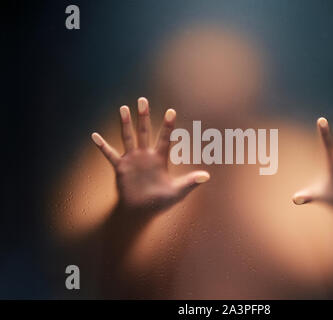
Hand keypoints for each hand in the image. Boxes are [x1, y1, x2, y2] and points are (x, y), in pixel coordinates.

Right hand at [91, 97, 209, 214]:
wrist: (141, 212)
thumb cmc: (160, 202)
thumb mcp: (177, 192)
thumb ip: (190, 182)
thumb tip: (207, 176)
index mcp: (160, 159)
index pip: (165, 138)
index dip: (168, 126)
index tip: (171, 110)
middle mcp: (146, 155)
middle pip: (145, 131)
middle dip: (144, 116)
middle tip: (143, 100)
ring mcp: (132, 160)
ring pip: (128, 137)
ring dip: (125, 124)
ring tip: (123, 108)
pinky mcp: (121, 168)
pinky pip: (110, 154)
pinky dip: (102, 146)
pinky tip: (94, 136)